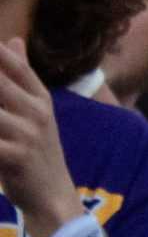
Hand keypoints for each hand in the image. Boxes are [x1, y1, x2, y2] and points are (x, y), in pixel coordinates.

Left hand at [0, 40, 79, 236]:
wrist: (52, 196)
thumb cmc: (37, 152)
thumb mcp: (37, 111)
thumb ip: (22, 77)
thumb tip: (13, 39)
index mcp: (40, 98)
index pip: (14, 65)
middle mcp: (36, 111)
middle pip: (0, 82)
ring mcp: (27, 133)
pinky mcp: (15, 156)